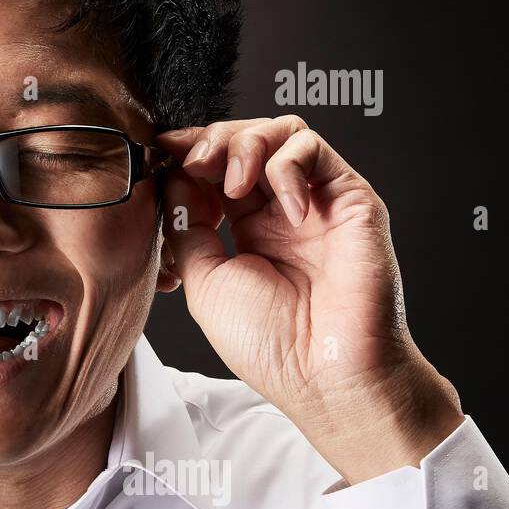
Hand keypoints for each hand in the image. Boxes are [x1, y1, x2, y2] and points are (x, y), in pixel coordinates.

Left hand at [154, 116, 464, 482]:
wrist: (323, 376)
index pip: (216, 169)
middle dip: (211, 141)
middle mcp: (281, 210)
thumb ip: (187, 226)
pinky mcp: (350, 198)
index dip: (187, 153)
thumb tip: (170, 177)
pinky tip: (282, 210)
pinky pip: (312, 149)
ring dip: (244, 144)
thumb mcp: (205, 280)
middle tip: (192, 162)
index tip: (159, 151)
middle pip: (244, 141)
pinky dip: (286, 166)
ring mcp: (315, 201)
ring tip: (231, 181)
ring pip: (279, 133)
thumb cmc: (269, 344)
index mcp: (248, 230)